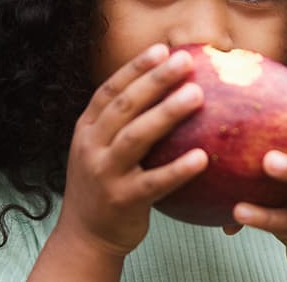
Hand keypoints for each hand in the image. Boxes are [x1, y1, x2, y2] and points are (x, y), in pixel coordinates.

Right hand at [56, 44, 208, 256]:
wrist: (84, 237)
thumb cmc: (103, 186)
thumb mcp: (99, 150)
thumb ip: (122, 124)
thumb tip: (166, 92)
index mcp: (86, 129)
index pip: (109, 90)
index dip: (134, 68)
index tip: (162, 49)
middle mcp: (91, 146)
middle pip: (124, 106)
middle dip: (154, 80)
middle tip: (185, 62)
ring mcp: (104, 174)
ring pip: (136, 137)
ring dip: (166, 114)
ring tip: (197, 95)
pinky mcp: (122, 201)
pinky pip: (154, 183)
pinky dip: (177, 170)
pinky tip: (203, 158)